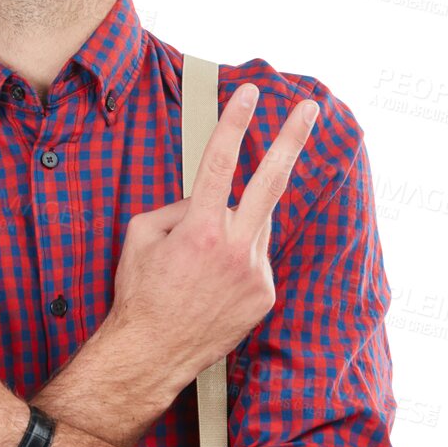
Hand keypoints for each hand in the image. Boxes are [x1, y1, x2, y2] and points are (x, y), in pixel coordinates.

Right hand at [108, 83, 319, 390]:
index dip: (234, 123)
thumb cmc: (138, 294)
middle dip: (290, 140)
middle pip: (271, 181)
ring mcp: (255, 272)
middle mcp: (234, 247)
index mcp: (199, 229)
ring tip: (199, 260)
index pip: (218, 163)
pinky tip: (210, 284)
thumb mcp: (138, 237)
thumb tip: (199, 199)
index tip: (248, 94)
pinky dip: (235, 261)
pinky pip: (254, 259)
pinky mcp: (265, 294)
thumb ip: (174, 208)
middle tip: (308, 110)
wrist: (152, 351)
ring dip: (233, 228)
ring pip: (254, 226)